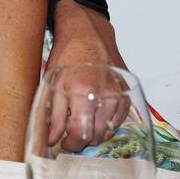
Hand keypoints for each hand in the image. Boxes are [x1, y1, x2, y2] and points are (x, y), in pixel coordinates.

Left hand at [44, 6, 128, 149]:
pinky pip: (118, 121)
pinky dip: (106, 123)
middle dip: (81, 139)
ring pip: (108, 131)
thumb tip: (51, 139)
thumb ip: (53, 115)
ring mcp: (120, 96)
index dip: (71, 144)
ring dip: (94, 132)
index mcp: (83, 93)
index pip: (81, 134)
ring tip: (80, 120)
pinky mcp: (127, 95)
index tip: (63, 143)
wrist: (88, 34)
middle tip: (69, 132)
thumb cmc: (67, 55)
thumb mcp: (52, 83)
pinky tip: (94, 113)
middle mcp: (105, 96)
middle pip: (96, 136)